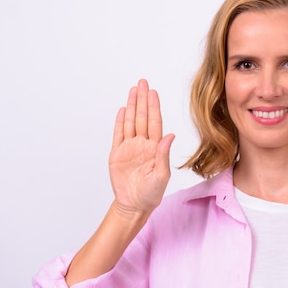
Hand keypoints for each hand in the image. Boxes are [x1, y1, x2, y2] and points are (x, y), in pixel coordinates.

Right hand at [109, 79, 174, 215]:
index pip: (154, 122)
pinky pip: (118, 134)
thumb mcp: (161, 175)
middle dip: (142, 99)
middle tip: (142, 82)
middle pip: (142, 117)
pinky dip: (119, 122)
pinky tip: (122, 110)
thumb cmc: (152, 193)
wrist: (134, 204)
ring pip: (130, 122)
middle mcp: (143, 144)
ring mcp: (129, 148)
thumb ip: (163, 155)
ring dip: (131, 106)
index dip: (153, 107)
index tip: (153, 92)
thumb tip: (170, 136)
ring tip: (133, 90)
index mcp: (155, 148)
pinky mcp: (117, 154)